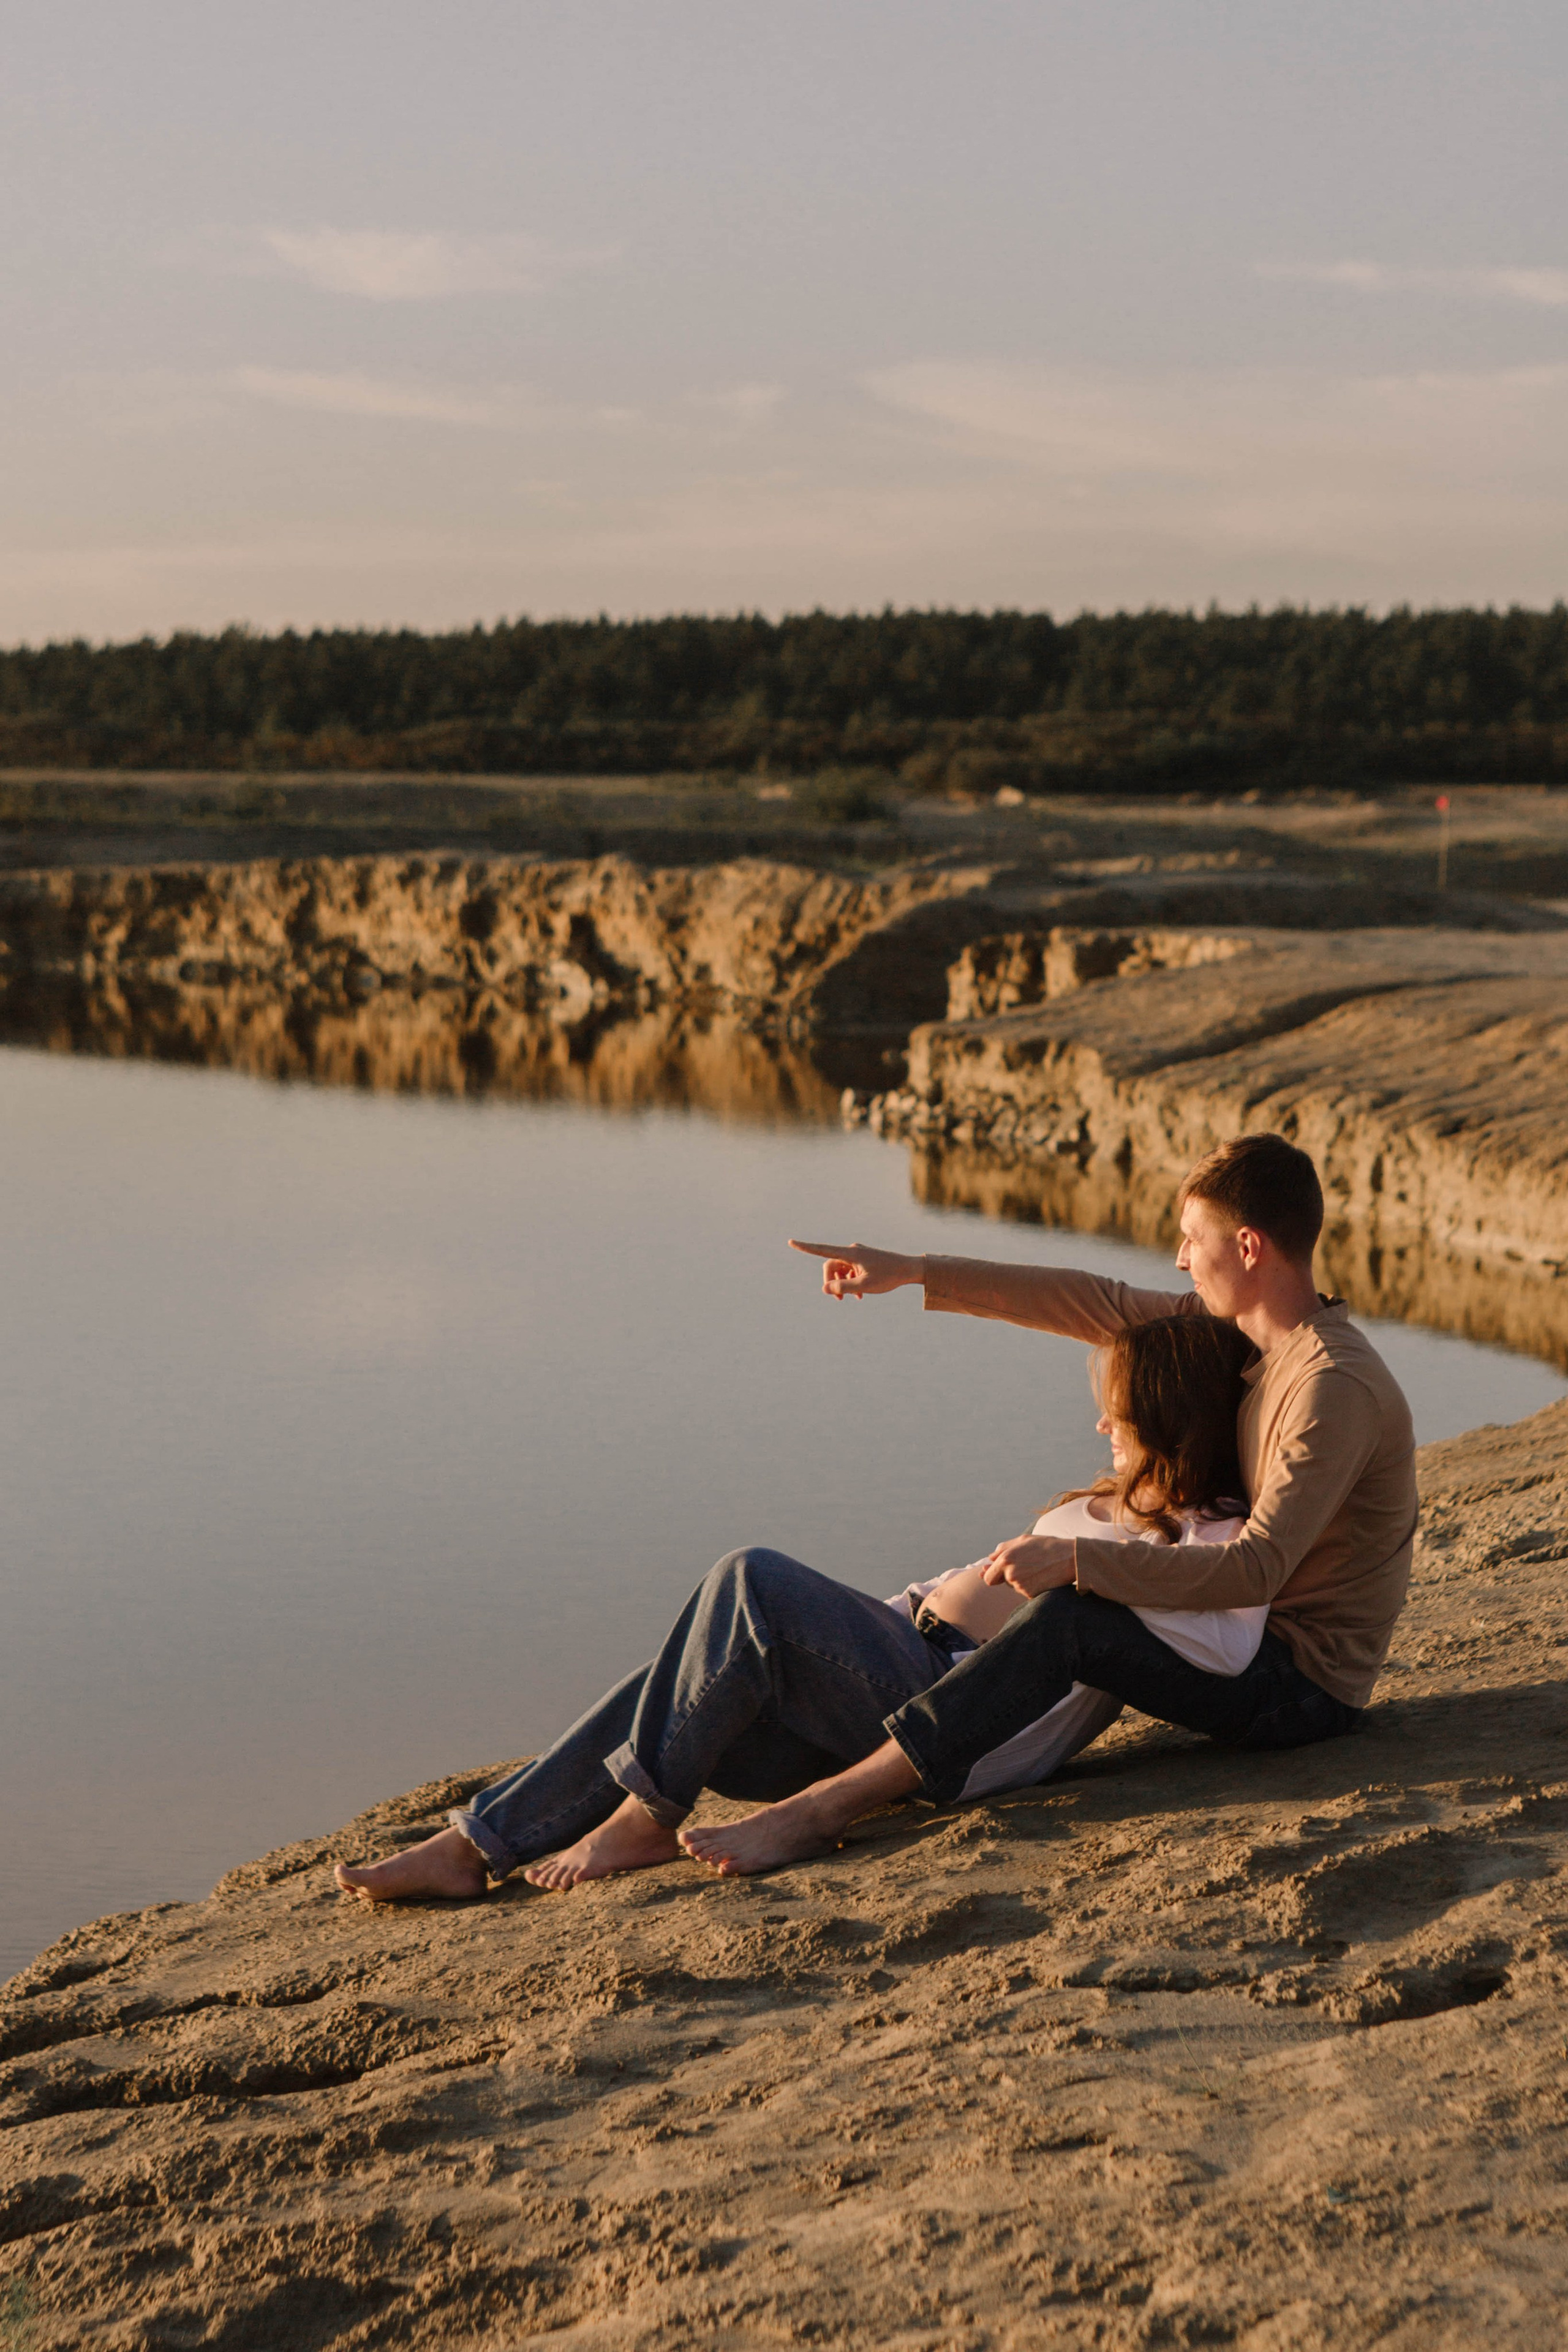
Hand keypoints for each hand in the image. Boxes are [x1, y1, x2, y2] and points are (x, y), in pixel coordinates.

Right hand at [788, 1238, 923, 1300]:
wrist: (909, 1270)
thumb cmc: (888, 1276)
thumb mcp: (864, 1286)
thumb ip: (843, 1287)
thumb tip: (825, 1288)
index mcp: (850, 1253)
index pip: (823, 1250)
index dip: (806, 1247)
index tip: (791, 1242)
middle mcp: (852, 1251)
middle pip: (830, 1266)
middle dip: (831, 1283)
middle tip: (838, 1299)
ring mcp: (858, 1255)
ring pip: (840, 1270)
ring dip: (842, 1285)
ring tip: (853, 1298)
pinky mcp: (863, 1260)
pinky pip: (850, 1271)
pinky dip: (851, 1282)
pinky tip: (859, 1296)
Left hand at [979, 1534, 1075, 1597]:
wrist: (1070, 1558)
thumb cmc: (1046, 1545)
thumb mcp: (1023, 1540)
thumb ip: (1003, 1549)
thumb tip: (990, 1558)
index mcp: (1005, 1560)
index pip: (988, 1578)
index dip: (991, 1575)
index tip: (994, 1574)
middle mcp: (1011, 1575)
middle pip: (1002, 1583)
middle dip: (1006, 1577)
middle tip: (1022, 1568)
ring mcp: (1021, 1586)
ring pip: (1015, 1586)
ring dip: (1021, 1579)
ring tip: (1037, 1568)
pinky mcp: (1032, 1595)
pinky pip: (1026, 1592)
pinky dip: (1031, 1586)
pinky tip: (1042, 1576)